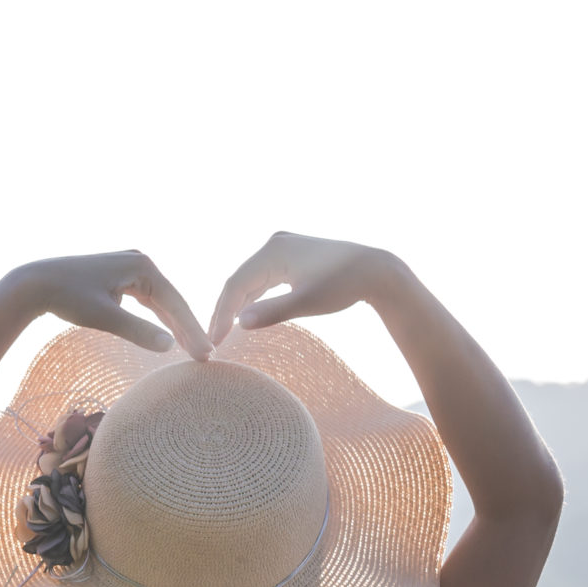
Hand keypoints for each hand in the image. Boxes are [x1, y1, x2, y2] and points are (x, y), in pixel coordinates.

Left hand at [22, 251, 209, 359]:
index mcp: (142, 265)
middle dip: (187, 329)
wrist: (34, 283)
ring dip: (174, 324)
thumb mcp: (104, 317)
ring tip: (193, 349)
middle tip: (205, 357)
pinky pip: (146, 298)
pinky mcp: (120, 274)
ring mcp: (131, 266)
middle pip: (171, 300)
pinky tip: (168, 333)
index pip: (175, 303)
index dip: (191, 331)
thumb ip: (137, 331)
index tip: (205, 355)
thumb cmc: (67, 297)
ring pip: (159, 300)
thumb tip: (170, 346)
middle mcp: (141, 260)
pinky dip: (157, 316)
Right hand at [207, 233, 406, 348]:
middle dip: (224, 312)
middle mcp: (274, 244)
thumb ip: (273, 312)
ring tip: (223, 333)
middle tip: (211, 342)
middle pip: (239, 281)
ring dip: (237, 306)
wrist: (376, 271)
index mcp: (273, 251)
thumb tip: (239, 325)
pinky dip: (253, 298)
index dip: (221, 315)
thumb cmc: (344, 286)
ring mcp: (282, 248)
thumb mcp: (308, 303)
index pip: (235, 285)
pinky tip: (245, 317)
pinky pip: (262, 279)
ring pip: (250, 281)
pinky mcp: (290, 256)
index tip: (213, 342)